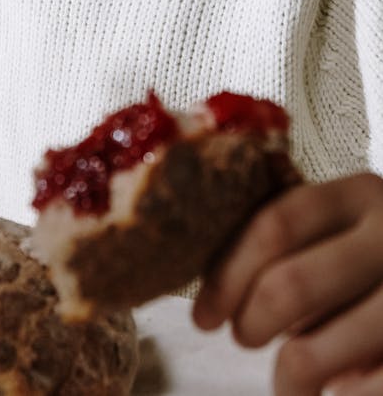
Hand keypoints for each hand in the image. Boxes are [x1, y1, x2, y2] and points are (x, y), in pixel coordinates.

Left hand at [193, 173, 382, 394]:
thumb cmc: (376, 265)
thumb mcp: (346, 232)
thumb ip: (292, 241)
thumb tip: (216, 292)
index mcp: (360, 195)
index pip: (276, 223)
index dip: (229, 273)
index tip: (204, 313)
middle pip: (292, 284)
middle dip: (251, 322)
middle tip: (244, 339)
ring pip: (317, 352)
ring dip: (288, 377)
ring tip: (289, 383)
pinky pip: (366, 390)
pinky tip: (340, 392)